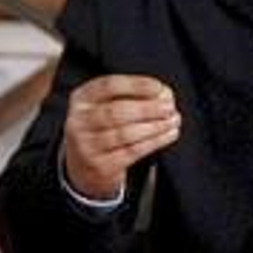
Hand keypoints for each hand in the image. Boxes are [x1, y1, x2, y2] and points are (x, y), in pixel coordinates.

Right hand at [62, 74, 181, 200]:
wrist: (85, 166)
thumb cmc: (103, 126)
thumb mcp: (107, 105)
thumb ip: (132, 95)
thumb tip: (164, 93)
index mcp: (81, 99)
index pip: (108, 86)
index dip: (136, 85)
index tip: (159, 88)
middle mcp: (79, 122)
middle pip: (115, 112)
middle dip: (147, 108)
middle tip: (169, 106)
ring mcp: (87, 146)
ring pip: (125, 134)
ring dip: (155, 126)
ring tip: (173, 119)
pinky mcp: (101, 166)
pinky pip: (132, 152)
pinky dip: (155, 142)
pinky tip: (169, 134)